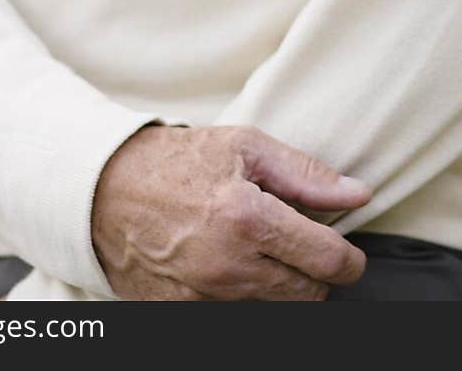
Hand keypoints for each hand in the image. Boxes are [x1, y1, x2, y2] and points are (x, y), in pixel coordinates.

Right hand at [91, 124, 371, 300]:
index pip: (327, 261)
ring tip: (258, 246)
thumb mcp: (244, 146)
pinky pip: (237, 314)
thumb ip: (306, 175)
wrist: (104, 190)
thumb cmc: (177, 161)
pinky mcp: (186, 314)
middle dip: (315, 272)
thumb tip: (357, 195)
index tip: (348, 253)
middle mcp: (228, 266)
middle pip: (308, 296)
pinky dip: (245, 293)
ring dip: (280, 282)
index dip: (349, 260)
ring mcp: (204, 297)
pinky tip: (231, 262)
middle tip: (299, 243)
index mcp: (246, 218)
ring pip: (276, 309)